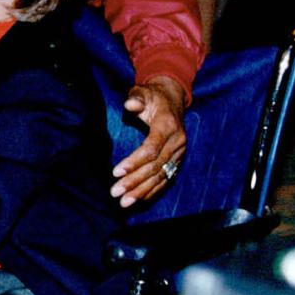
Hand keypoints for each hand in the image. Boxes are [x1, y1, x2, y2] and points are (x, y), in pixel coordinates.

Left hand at [112, 76, 188, 206]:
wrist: (172, 100)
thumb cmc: (153, 97)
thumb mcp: (144, 92)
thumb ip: (137, 98)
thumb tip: (131, 105)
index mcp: (168, 126)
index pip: (151, 148)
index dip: (134, 162)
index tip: (115, 172)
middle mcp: (177, 142)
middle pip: (155, 166)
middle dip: (134, 181)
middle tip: (115, 192)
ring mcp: (179, 153)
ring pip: (161, 176)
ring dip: (142, 191)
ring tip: (123, 202)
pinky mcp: (178, 160)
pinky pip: (166, 178)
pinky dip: (153, 190)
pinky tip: (139, 199)